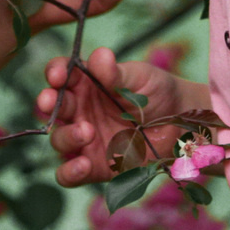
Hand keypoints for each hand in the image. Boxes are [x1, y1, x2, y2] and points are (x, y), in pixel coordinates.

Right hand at [34, 46, 185, 186]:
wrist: (181, 125)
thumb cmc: (156, 92)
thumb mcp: (139, 78)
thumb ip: (117, 73)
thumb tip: (100, 56)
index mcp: (85, 83)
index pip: (60, 74)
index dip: (54, 72)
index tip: (58, 75)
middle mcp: (80, 110)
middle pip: (52, 106)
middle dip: (48, 103)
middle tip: (52, 101)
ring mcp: (85, 140)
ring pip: (59, 139)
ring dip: (66, 136)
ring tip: (88, 132)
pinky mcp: (94, 167)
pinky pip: (69, 174)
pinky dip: (70, 172)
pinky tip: (83, 165)